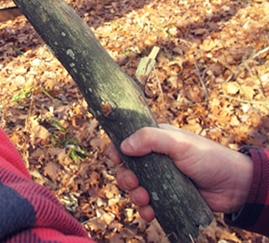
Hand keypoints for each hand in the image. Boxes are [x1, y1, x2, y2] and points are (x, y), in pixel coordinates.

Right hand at [107, 125, 253, 220]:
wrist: (234, 186)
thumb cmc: (209, 158)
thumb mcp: (179, 143)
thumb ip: (151, 139)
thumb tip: (124, 146)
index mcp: (155, 141)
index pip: (127, 143)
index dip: (117, 151)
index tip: (115, 159)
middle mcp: (154, 160)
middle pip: (127, 169)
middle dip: (126, 178)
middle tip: (135, 183)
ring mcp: (160, 180)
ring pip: (135, 188)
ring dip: (135, 195)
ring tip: (145, 199)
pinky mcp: (166, 198)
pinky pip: (147, 205)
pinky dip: (145, 209)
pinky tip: (150, 212)